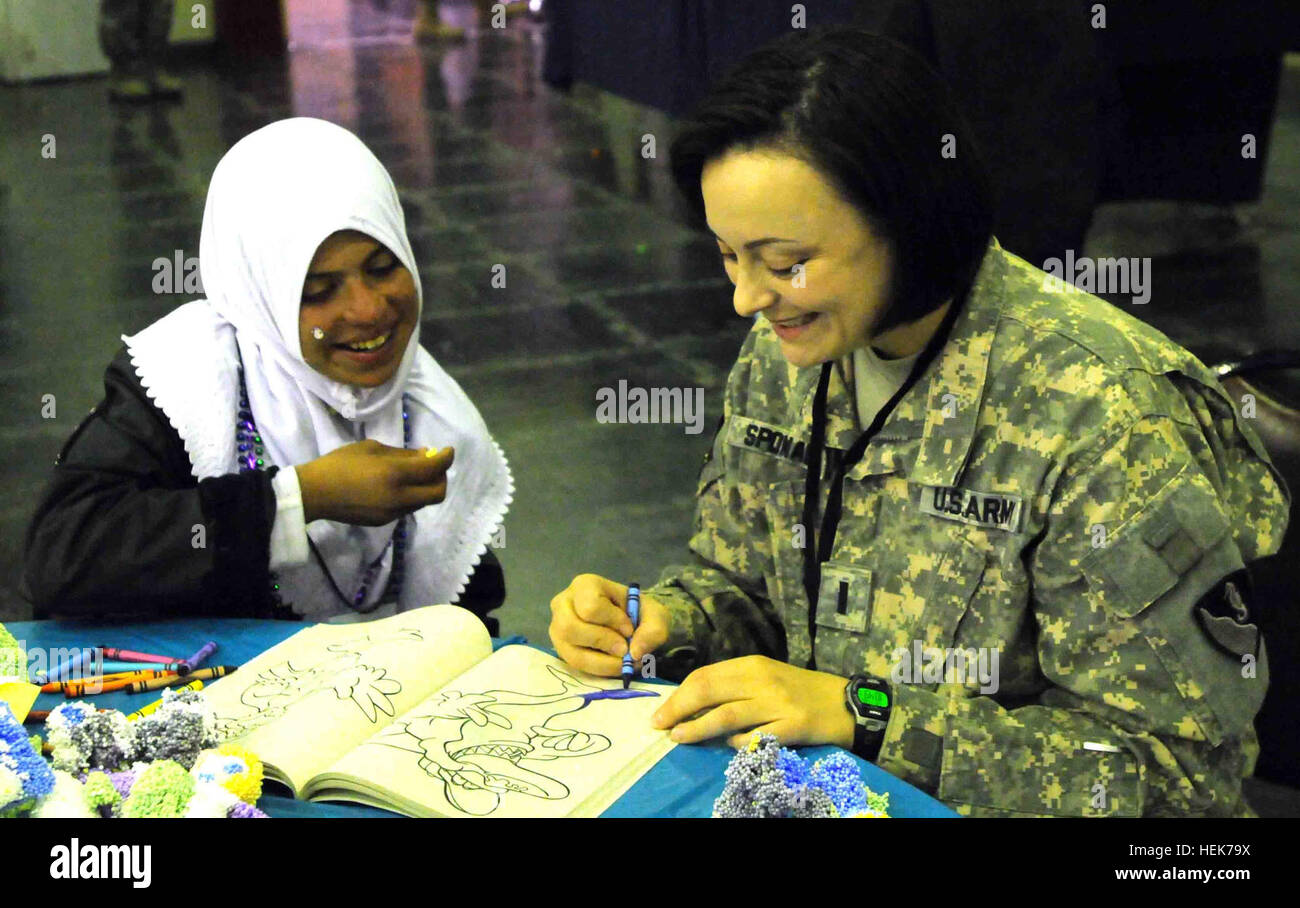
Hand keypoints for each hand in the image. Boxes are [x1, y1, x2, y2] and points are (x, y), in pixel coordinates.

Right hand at [296, 440, 453, 524]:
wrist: (314, 493)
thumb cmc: (340, 463)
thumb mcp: (372, 448)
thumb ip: (402, 454)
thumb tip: (426, 455)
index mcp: (395, 474)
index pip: (434, 468)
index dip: (446, 458)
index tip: (447, 450)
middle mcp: (399, 497)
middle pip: (438, 493)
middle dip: (442, 477)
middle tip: (434, 465)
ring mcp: (393, 513)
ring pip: (423, 502)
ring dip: (426, 487)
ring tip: (415, 474)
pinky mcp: (384, 522)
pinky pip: (408, 508)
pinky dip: (412, 496)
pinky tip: (399, 486)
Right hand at [548, 573, 670, 676]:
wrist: (632, 622)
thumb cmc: (639, 613)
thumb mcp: (656, 616)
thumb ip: (653, 631)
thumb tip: (635, 653)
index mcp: (585, 585)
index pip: (591, 607)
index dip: (613, 622)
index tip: (630, 629)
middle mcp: (563, 603)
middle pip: (570, 628)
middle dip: (602, 643)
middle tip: (624, 649)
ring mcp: (557, 627)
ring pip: (570, 650)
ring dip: (601, 661)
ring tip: (621, 660)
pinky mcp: (560, 647)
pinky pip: (573, 664)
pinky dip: (597, 669)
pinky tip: (612, 664)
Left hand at [650, 655, 853, 748]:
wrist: (845, 703)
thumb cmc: (799, 690)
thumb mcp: (765, 678)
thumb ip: (733, 687)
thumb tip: (691, 703)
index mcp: (752, 665)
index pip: (705, 676)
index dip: (679, 694)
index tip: (661, 711)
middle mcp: (761, 680)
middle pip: (709, 691)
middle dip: (678, 709)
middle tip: (659, 725)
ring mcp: (777, 703)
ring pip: (726, 715)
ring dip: (697, 728)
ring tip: (678, 737)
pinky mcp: (792, 726)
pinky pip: (756, 738)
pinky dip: (736, 744)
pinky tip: (728, 747)